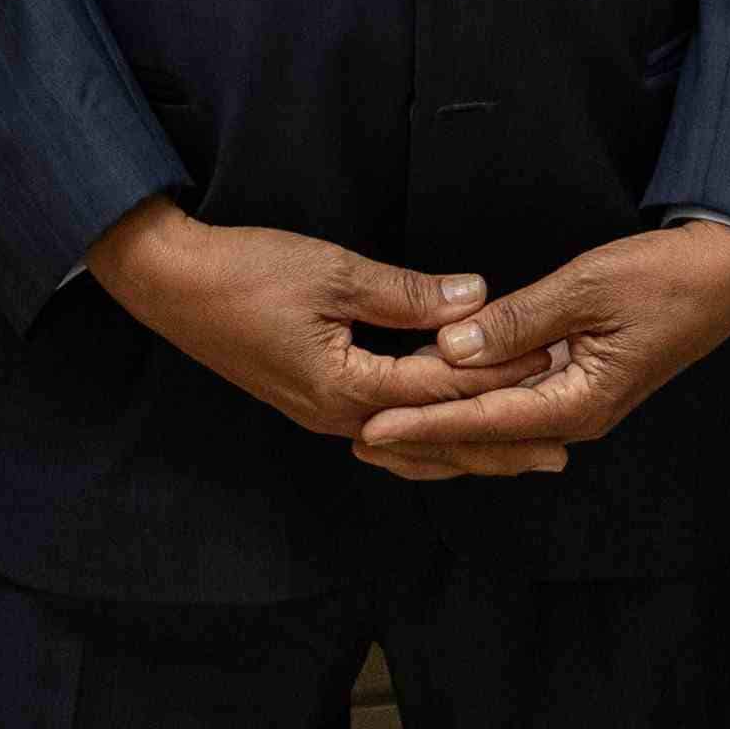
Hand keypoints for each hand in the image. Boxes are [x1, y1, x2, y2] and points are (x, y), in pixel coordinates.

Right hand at [87, 199, 527, 456]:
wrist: (169, 284)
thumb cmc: (246, 271)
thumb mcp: (334, 271)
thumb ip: (408, 295)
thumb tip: (476, 299)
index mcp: (345, 387)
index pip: (443, 386)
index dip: (502, 377)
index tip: (554, 373)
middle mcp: (336, 416)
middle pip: (433, 436)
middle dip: (497, 444)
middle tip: (560, 451)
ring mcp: (321, 414)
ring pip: (409, 442)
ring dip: (464, 447)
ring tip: (517, 456)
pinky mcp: (310, 400)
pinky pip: (384, 430)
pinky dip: (423, 435)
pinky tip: (443, 436)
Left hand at [352, 222, 729, 477]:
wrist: (725, 273)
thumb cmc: (663, 278)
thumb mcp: (586, 289)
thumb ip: (518, 321)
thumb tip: (453, 348)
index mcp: (578, 401)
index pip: (482, 419)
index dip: (423, 422)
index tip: (371, 428)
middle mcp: (576, 414)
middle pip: (486, 437)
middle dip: (423, 440)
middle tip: (359, 441)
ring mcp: (579, 402)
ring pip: (498, 425)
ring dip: (444, 427)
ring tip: (386, 433)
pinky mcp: (580, 384)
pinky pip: (515, 405)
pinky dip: (474, 406)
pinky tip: (444, 400)